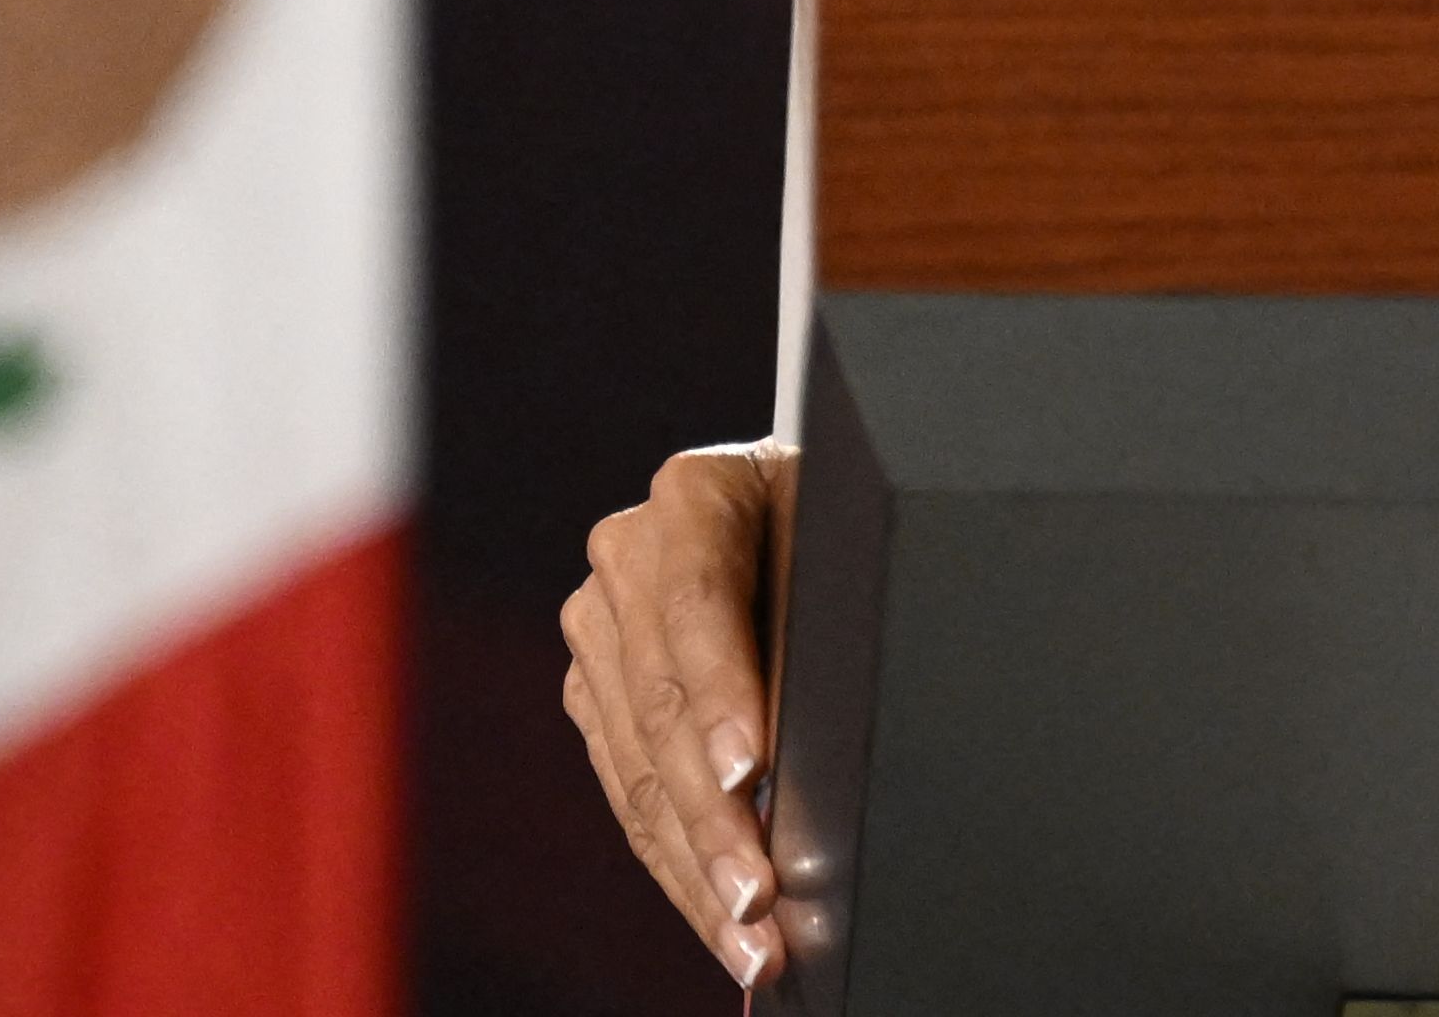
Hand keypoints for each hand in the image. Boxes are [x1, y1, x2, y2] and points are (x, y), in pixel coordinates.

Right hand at [562, 438, 799, 990]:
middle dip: (713, 817)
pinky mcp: (595, 694)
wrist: (798, 509)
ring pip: (637, 769)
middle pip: (661, 706)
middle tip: (757, 900)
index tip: (751, 771)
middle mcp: (625, 557)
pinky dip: (678, 861)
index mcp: (692, 496)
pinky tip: (717, 918)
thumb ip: (808, 639)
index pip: (697, 607)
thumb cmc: (839, 525)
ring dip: (696, 866)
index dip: (723, 696)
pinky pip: (629, 792)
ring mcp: (600, 629)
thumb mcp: (843, 550)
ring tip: (749, 940)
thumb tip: (792, 766)